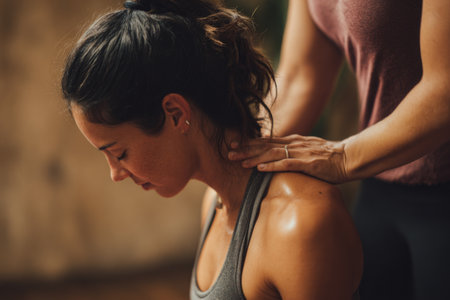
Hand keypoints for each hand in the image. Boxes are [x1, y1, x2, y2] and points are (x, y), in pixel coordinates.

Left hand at [228, 135, 348, 183]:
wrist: (348, 158)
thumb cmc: (329, 157)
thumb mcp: (308, 150)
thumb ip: (293, 152)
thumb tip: (279, 156)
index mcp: (293, 141)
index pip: (267, 140)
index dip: (250, 142)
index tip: (235, 144)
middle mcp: (293, 144)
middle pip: (265, 145)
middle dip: (246, 149)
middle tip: (229, 152)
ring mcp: (300, 153)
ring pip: (272, 154)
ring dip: (254, 157)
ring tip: (239, 161)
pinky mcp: (307, 163)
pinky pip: (286, 164)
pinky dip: (271, 166)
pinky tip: (259, 168)